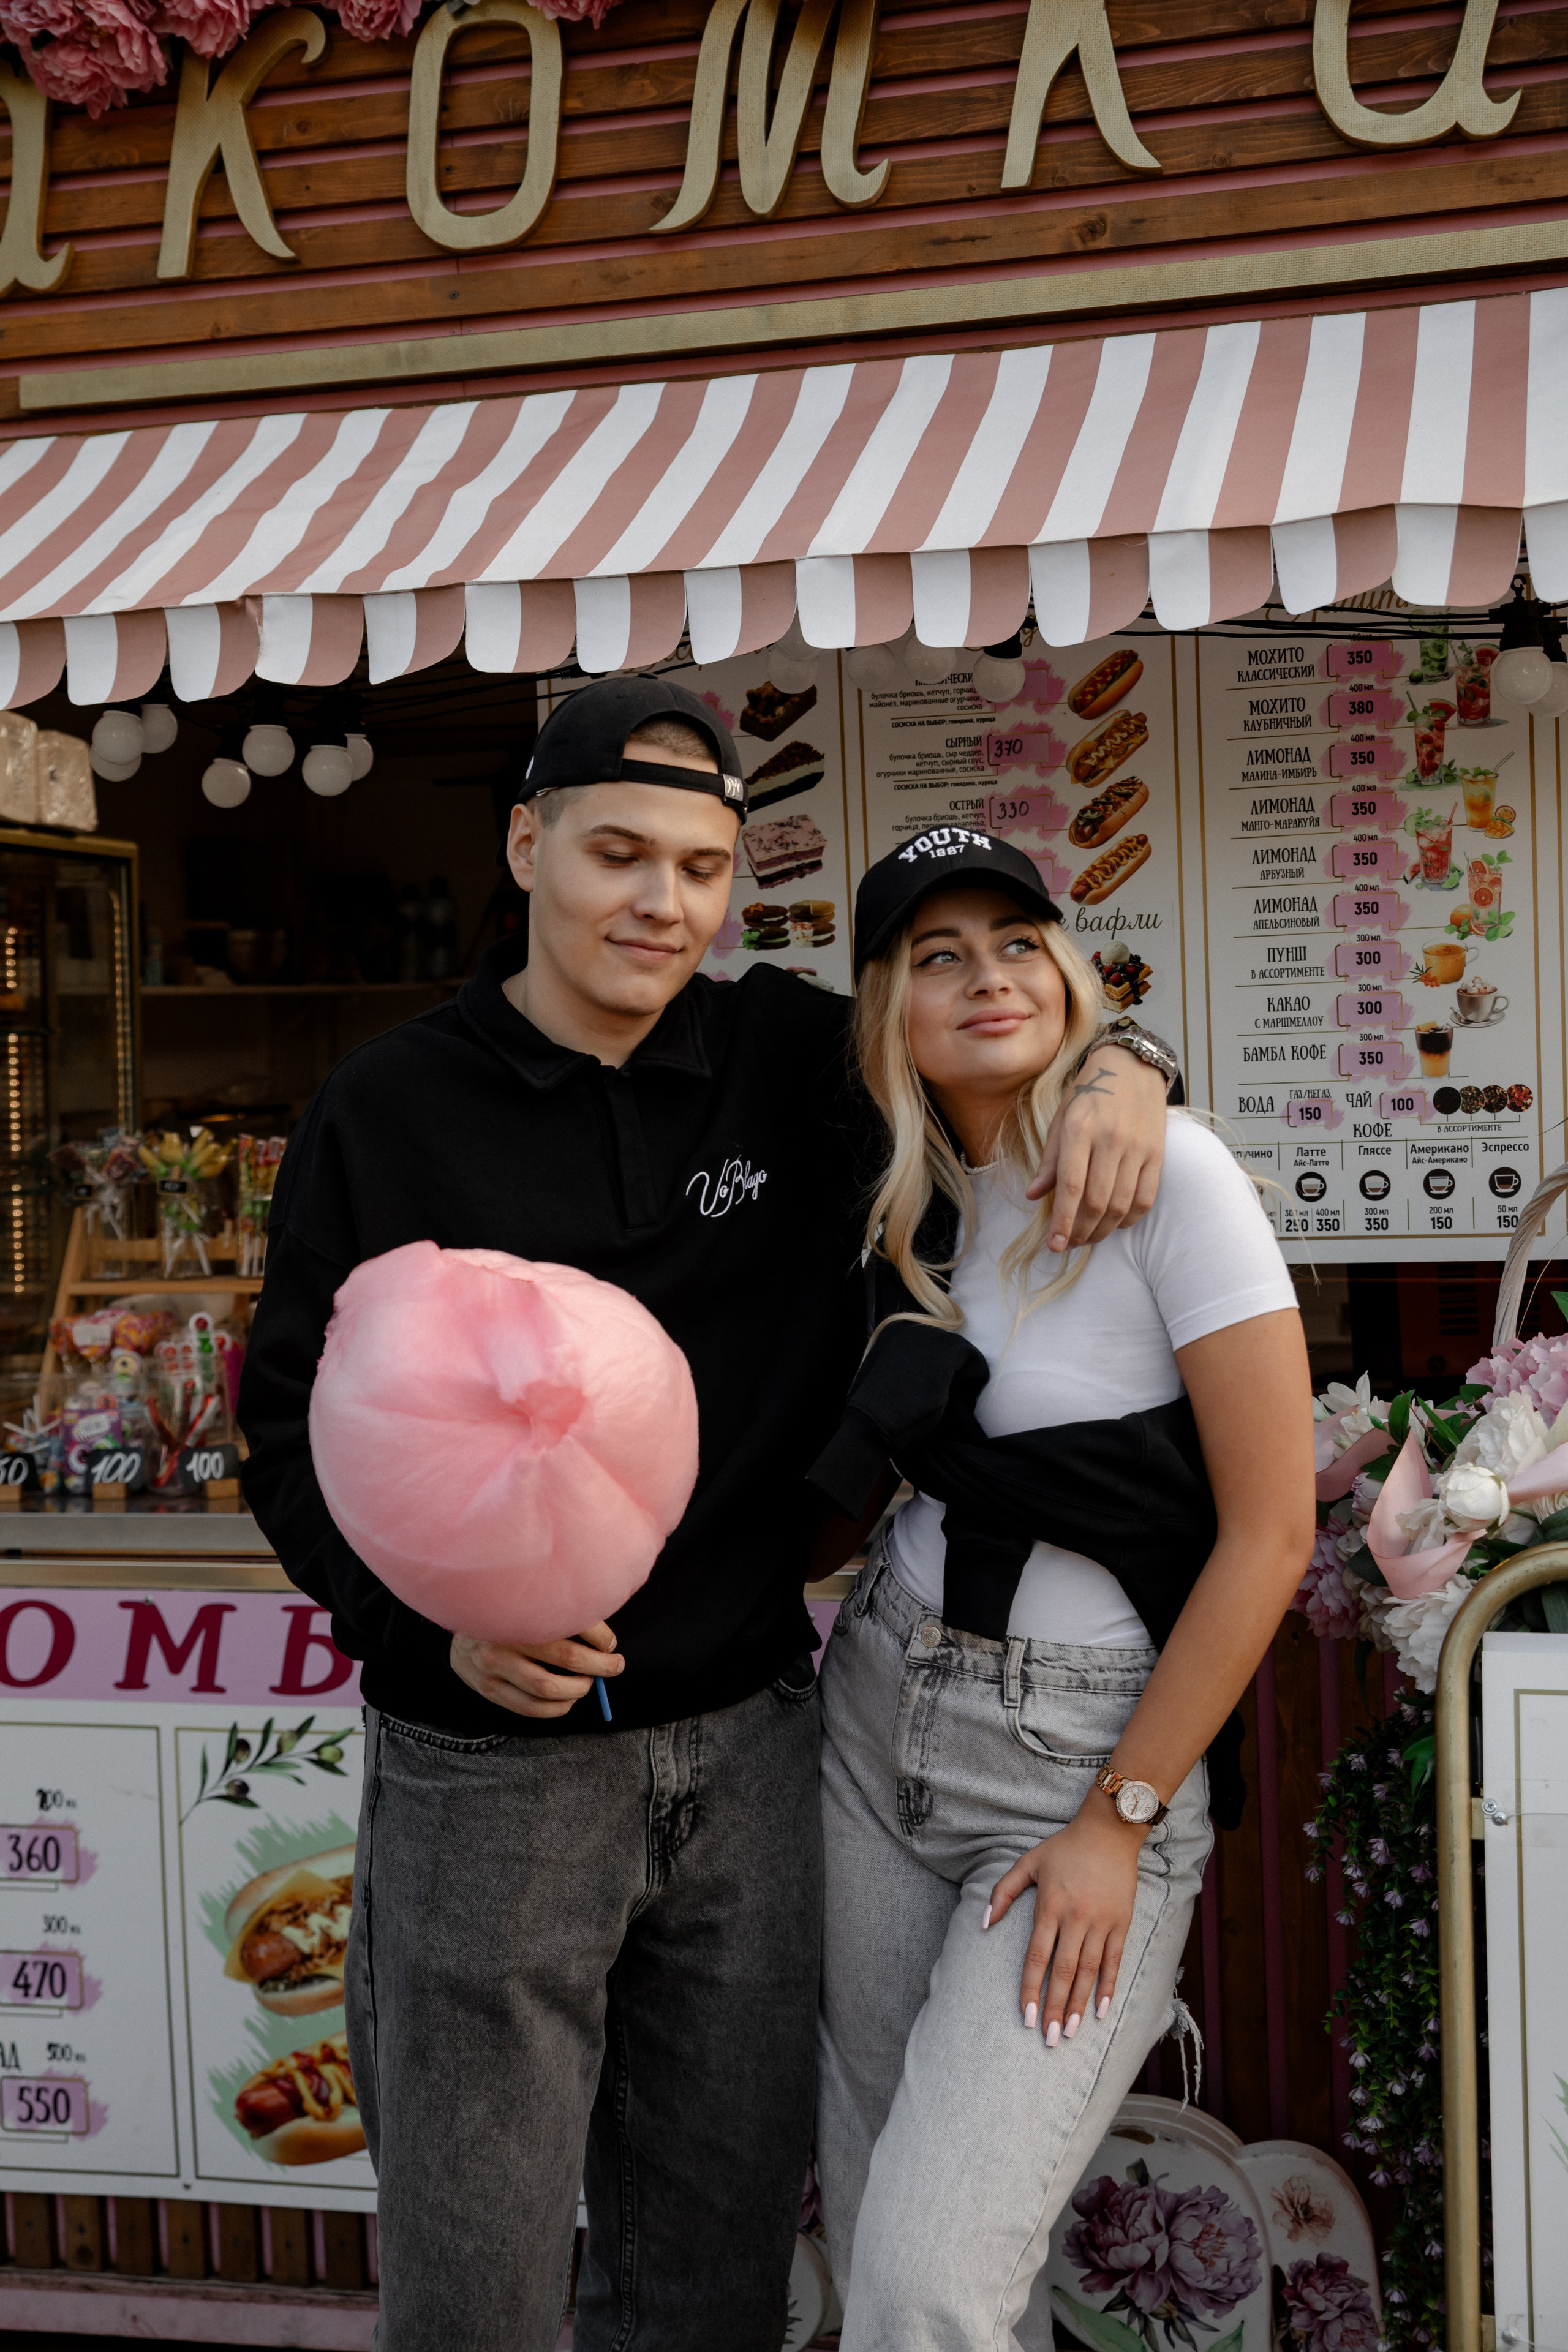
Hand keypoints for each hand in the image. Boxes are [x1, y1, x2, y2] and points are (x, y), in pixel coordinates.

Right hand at [449, 1622, 622, 1719]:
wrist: (458, 1623)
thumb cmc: (509, 1613)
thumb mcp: (532, 1604)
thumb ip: (564, 1616)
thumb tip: (605, 1643)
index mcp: (521, 1609)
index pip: (573, 1624)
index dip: (601, 1637)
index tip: (610, 1643)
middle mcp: (506, 1636)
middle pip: (567, 1656)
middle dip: (599, 1665)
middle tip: (614, 1665)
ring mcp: (493, 1664)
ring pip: (548, 1688)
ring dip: (578, 1690)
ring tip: (587, 1684)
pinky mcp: (487, 1687)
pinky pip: (529, 1708)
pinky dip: (557, 1709)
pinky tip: (567, 1701)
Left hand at [986, 1803, 1142, 2041]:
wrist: (1109, 1831)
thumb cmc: (1064, 1848)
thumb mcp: (1028, 1862)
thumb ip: (1002, 1892)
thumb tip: (984, 1924)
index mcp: (1049, 1906)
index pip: (1037, 1957)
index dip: (1031, 1989)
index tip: (1026, 2018)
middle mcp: (1076, 1917)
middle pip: (1064, 1971)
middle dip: (1056, 2008)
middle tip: (1051, 2039)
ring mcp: (1101, 1921)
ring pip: (1090, 1971)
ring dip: (1081, 2004)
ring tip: (1073, 2032)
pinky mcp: (1122, 1922)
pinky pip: (1115, 1960)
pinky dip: (1109, 1986)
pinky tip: (1102, 2010)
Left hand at [1027, 1048, 1165, 1249]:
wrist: (1132, 1066)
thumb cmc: (1089, 1092)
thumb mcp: (1061, 1118)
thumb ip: (1051, 1160)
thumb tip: (1034, 1196)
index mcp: (1080, 1129)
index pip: (1070, 1186)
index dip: (1062, 1221)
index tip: (1055, 1244)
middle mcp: (1111, 1139)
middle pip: (1097, 1201)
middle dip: (1080, 1231)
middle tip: (1069, 1244)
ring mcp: (1138, 1147)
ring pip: (1122, 1204)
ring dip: (1103, 1229)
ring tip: (1088, 1237)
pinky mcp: (1157, 1153)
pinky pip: (1145, 1197)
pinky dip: (1130, 1218)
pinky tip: (1115, 1223)